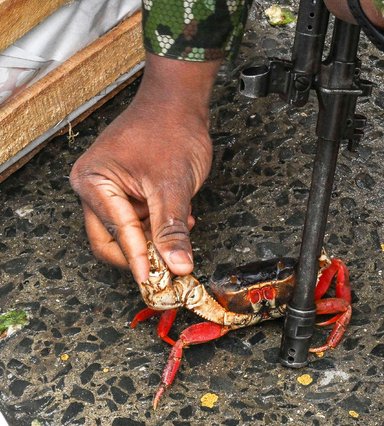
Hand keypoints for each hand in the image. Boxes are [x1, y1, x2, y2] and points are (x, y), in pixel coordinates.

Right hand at [70, 54, 220, 282]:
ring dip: (157, 237)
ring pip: (131, 232)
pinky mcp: (128, 190)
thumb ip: (173, 228)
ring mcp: (111, 190)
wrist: (181, 102)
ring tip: (183, 227)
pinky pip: (142, 220)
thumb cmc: (171, 130)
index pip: (114, 234)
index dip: (137, 260)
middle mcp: (95, 188)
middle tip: (170, 265)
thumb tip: (177, 265)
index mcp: (93, 183)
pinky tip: (182, 218)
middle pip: (112, 240)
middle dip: (144, 253)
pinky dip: (161, 225)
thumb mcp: (173, 185)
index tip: (154, 281)